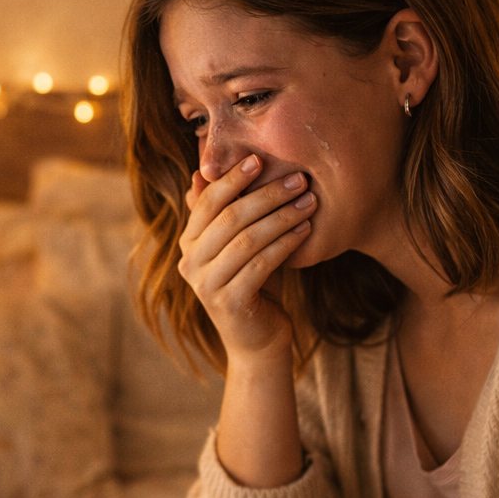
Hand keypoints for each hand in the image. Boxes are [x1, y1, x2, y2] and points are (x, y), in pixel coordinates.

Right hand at [176, 155, 315, 362]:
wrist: (257, 339)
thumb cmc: (252, 283)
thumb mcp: (236, 245)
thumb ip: (221, 213)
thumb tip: (199, 173)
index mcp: (189, 242)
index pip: (207, 202)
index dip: (232, 178)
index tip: (260, 158)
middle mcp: (189, 262)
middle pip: (229, 218)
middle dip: (267, 194)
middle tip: (298, 179)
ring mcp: (206, 285)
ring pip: (247, 240)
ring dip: (282, 216)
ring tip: (309, 202)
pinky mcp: (228, 303)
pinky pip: (260, 264)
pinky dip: (285, 243)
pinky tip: (305, 230)